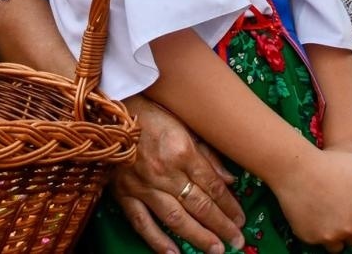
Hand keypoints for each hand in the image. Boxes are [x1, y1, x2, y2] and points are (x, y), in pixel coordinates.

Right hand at [113, 98, 244, 253]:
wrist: (110, 112)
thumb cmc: (152, 113)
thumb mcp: (185, 124)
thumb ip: (207, 154)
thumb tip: (230, 180)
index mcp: (183, 151)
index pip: (212, 186)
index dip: (229, 205)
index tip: (241, 219)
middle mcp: (165, 172)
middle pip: (199, 205)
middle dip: (221, 225)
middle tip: (237, 241)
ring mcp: (144, 186)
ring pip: (175, 217)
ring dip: (197, 236)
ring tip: (216, 250)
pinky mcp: (124, 194)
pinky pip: (142, 222)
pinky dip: (157, 240)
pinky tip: (173, 253)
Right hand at [270, 146, 351, 250]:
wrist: (297, 168)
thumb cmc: (330, 163)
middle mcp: (351, 228)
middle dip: (349, 230)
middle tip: (338, 213)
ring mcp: (331, 236)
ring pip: (337, 246)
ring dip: (334, 236)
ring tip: (326, 217)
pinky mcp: (312, 239)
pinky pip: (318, 242)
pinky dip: (317, 234)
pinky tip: (312, 216)